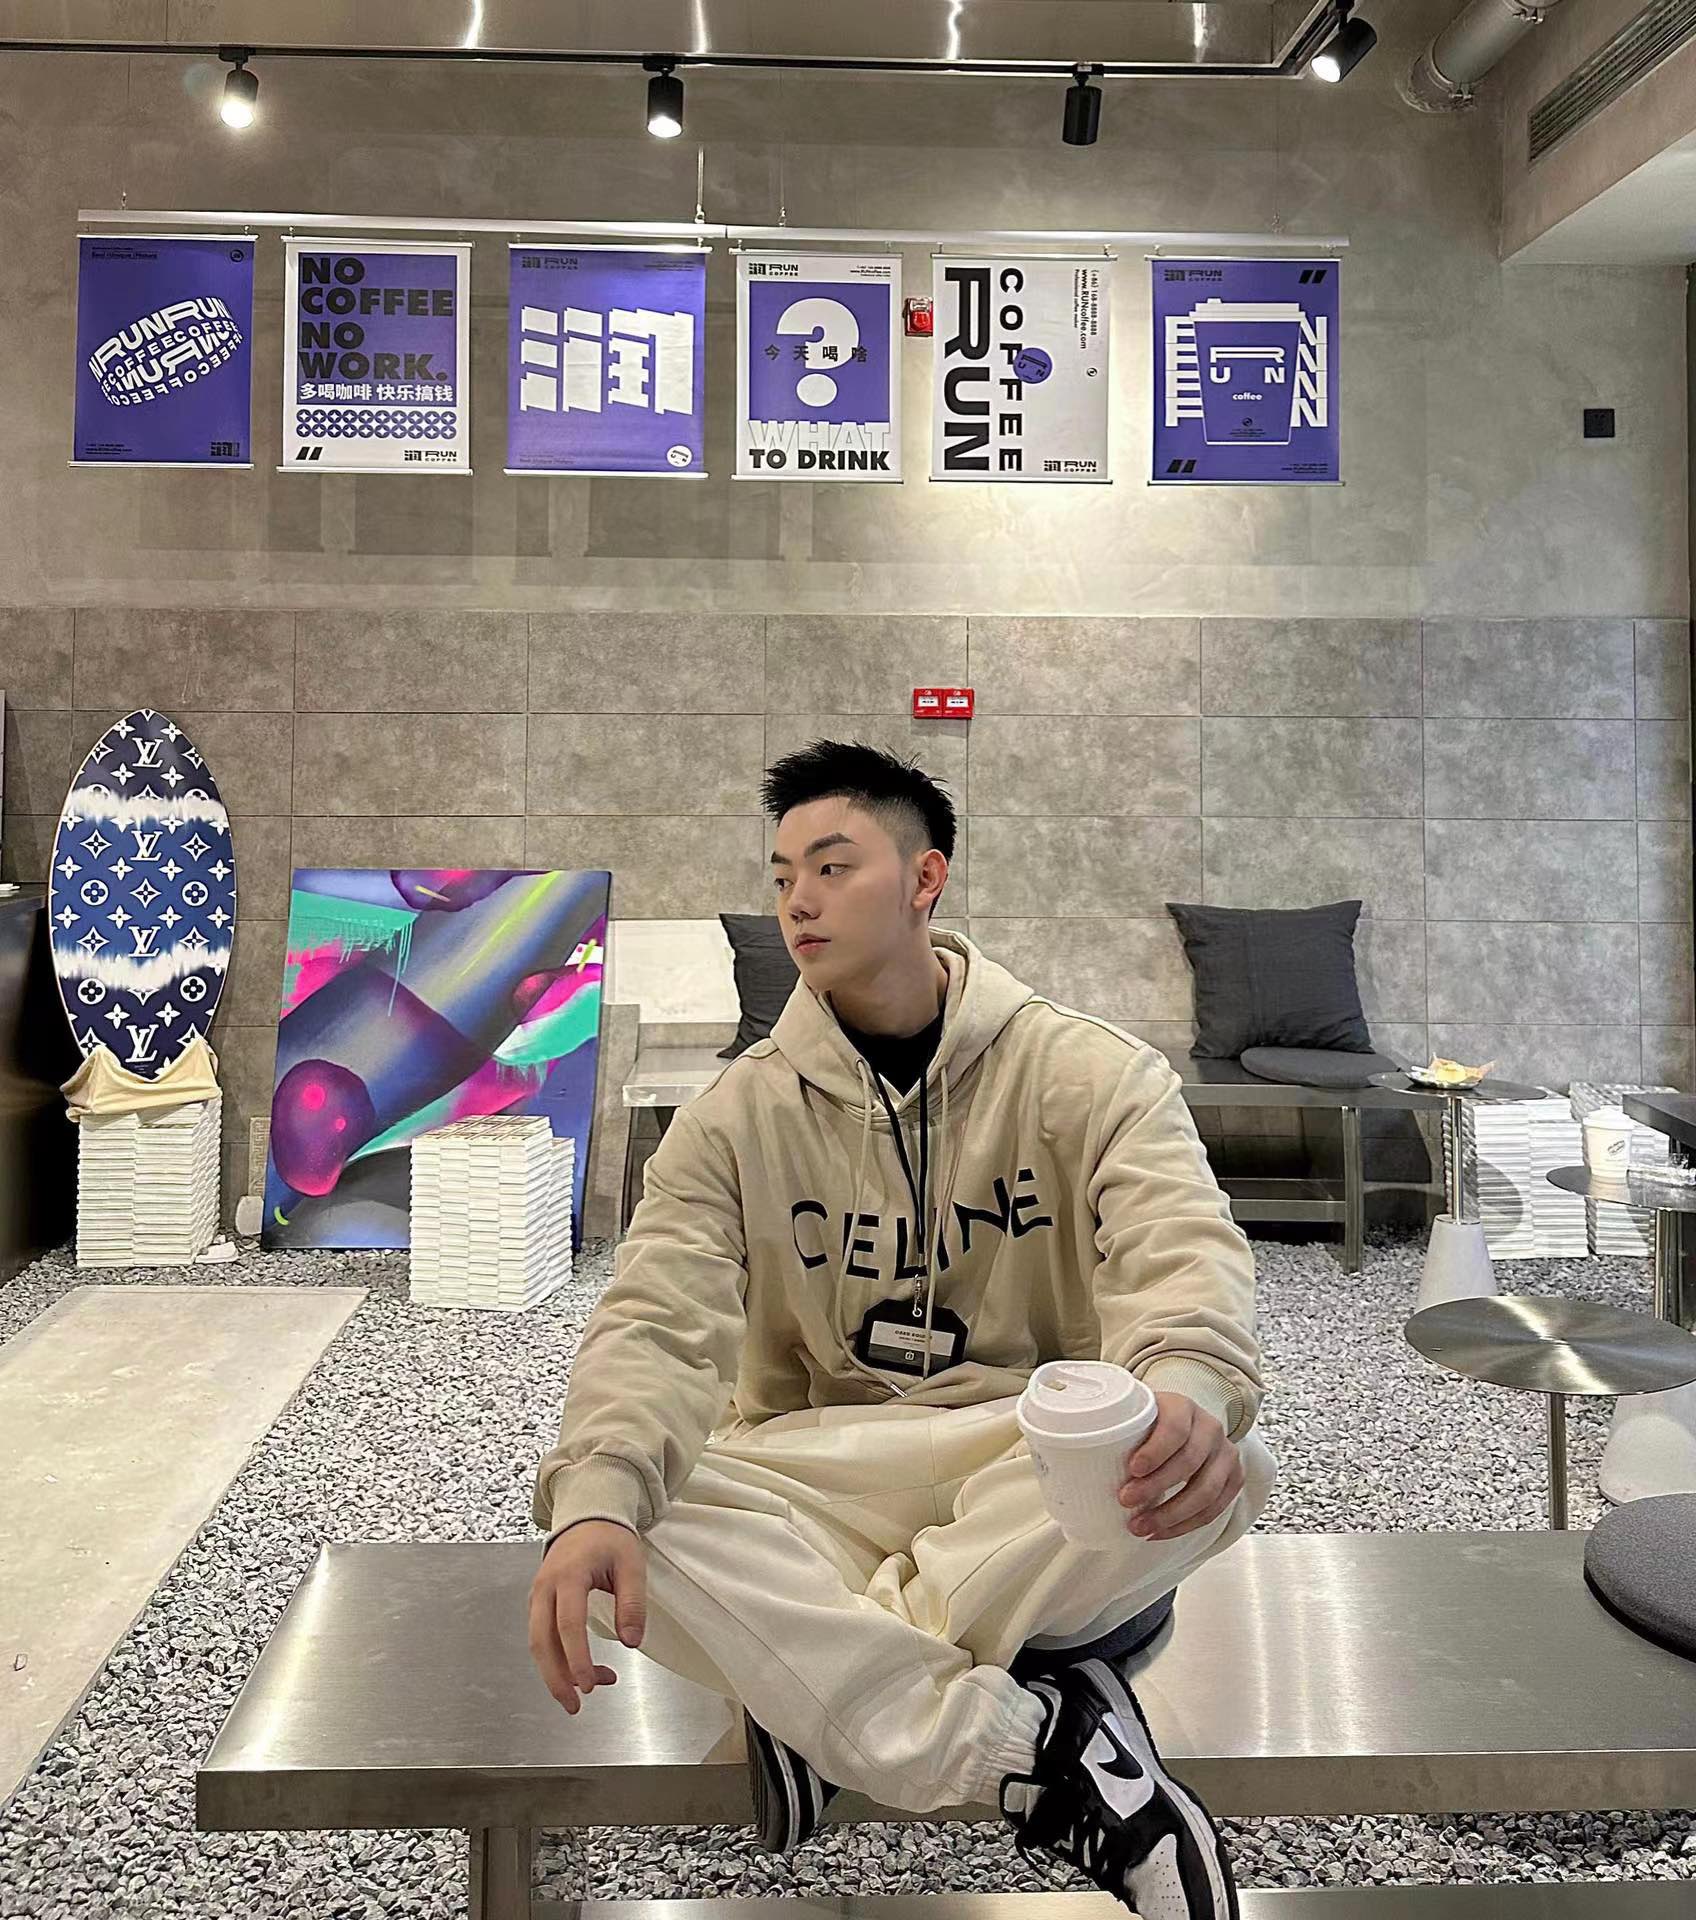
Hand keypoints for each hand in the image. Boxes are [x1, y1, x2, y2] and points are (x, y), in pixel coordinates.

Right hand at [527, 1519, 647, 1713]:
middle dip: (556, 1678)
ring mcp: (537, 1595)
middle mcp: (545, 1587)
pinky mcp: (539, 1602)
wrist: (587, 1516)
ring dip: (556, 1672)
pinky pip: (540, 1636)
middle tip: (576, 1706)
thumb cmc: (610, 1538)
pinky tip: (578, 1670)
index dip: (576, 1658)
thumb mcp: (631, 1563)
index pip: (568, 1624)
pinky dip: (556, 1658)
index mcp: (569, 1575)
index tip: (588, 1685)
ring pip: (537, 1642)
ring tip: (584, 1693)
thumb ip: (632, 1602)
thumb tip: (631, 1642)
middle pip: (541, 1640)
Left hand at [1118, 1392, 1242, 1541]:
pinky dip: (1186, 1525)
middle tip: (1126, 1501)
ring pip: (1206, 1491)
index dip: (1155, 1450)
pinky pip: (1214, 1508)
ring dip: (1171, 1514)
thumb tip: (1062, 1451)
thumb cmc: (1151, 1423)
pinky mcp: (1234, 1478)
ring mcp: (1226, 1453)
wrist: (1185, 1422)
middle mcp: (1210, 1427)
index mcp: (1183, 1406)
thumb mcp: (1136, 1414)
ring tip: (1139, 1527)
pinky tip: (1160, 1532)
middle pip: (1189, 1462)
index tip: (1132, 1469)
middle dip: (1157, 1487)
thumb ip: (1113, 1426)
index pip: (1175, 1428)